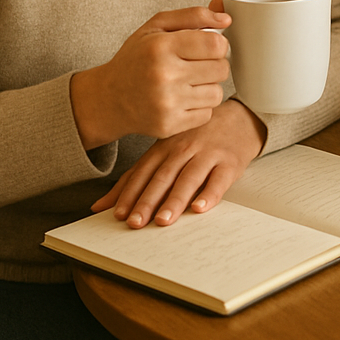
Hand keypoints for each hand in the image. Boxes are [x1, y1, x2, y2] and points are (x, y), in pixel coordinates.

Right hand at [70, 5, 231, 149]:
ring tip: (187, 82)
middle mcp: (163, 76)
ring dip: (208, 87)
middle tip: (196, 65)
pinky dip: (199, 106)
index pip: (216, 44)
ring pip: (217, 93)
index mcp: (161, 47)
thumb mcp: (156, 27)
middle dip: (214, 65)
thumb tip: (226, 18)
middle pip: (221, 69)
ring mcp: (166, 103)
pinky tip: (182, 99)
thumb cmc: (136, 58)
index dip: (218, 44)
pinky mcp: (168, 125)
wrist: (108, 99)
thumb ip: (193, 16)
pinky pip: (207, 113)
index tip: (207, 46)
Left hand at [91, 99, 266, 227]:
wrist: (240, 117)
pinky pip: (219, 179)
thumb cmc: (198, 137)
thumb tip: (99, 206)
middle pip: (164, 176)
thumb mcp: (165, 149)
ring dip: (175, 200)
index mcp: (165, 146)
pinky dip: (210, 194)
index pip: (144, 172)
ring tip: (164, 220)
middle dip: (148, 200)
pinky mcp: (230, 161)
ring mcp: (208, 153)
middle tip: (137, 222)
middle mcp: (185, 148)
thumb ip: (135, 176)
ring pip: (189, 178)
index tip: (119, 215)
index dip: (131, 193)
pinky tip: (201, 207)